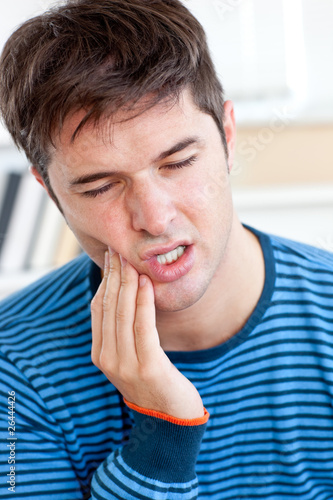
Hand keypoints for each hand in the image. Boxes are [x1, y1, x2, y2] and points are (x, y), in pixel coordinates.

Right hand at [91, 249, 203, 418]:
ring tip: (132, 260)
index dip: (103, 281)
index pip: (98, 309)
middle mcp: (108, 359)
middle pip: (109, 307)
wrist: (170, 421)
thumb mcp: (132, 356)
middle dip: (113, 275)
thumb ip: (124, 331)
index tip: (110, 258)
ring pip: (123, 313)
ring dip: (127, 283)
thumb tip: (125, 294)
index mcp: (100, 355)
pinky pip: (143, 327)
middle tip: (119, 250)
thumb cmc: (154, 382)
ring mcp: (126, 365)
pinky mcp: (148, 368)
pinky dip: (144, 302)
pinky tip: (146, 283)